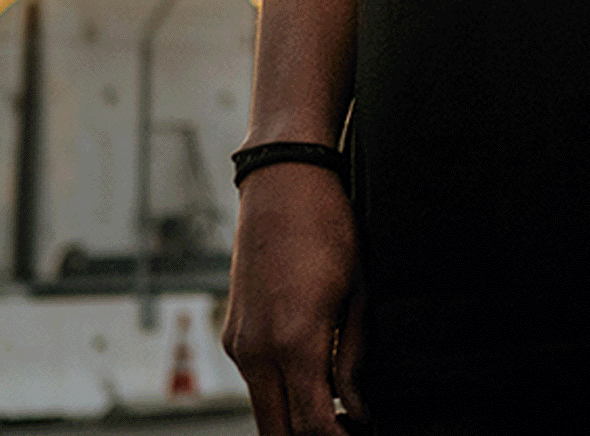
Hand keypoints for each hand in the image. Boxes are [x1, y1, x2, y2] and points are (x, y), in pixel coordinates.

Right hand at [222, 164, 366, 433]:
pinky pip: (255, 381)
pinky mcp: (232, 332)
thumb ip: (354, 360)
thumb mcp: (357, 291)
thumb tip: (357, 413)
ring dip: (293, 420)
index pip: (311, 428)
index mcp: (294, 342)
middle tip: (345, 428)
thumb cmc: (328, 227)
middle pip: (277, 434)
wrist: (281, 180)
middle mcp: (257, 351)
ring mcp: (239, 343)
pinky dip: (280, 393)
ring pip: (263, 411)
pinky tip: (312, 378)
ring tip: (336, 409)